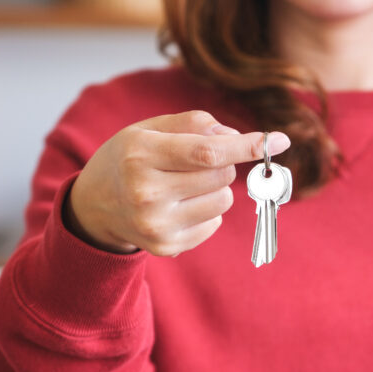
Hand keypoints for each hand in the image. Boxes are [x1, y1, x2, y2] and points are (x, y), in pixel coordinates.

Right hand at [66, 110, 289, 255]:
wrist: (95, 205)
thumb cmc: (130, 158)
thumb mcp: (149, 129)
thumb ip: (194, 125)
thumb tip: (237, 137)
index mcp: (141, 155)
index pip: (207, 153)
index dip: (247, 146)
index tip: (278, 140)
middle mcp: (146, 193)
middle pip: (222, 175)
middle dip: (221, 164)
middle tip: (192, 163)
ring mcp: (157, 225)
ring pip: (224, 201)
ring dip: (214, 189)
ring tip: (181, 187)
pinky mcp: (167, 247)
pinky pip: (215, 224)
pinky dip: (205, 212)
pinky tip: (177, 207)